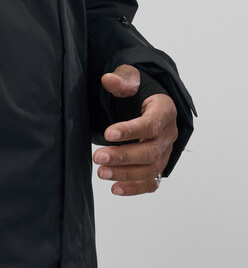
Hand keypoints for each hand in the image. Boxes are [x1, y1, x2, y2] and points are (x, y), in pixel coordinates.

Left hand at [94, 64, 177, 195]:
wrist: (148, 101)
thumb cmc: (139, 90)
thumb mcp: (131, 79)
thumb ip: (121, 80)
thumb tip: (108, 79)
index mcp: (165, 110)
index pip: (151, 124)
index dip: (130, 130)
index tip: (108, 133)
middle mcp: (169, 134)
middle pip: (150, 151)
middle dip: (123, 156)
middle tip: (98, 157)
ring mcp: (165, 152)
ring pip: (151, 169)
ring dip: (125, 174)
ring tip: (101, 173)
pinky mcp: (158, 164)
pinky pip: (152, 181)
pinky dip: (134, 188)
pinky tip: (115, 188)